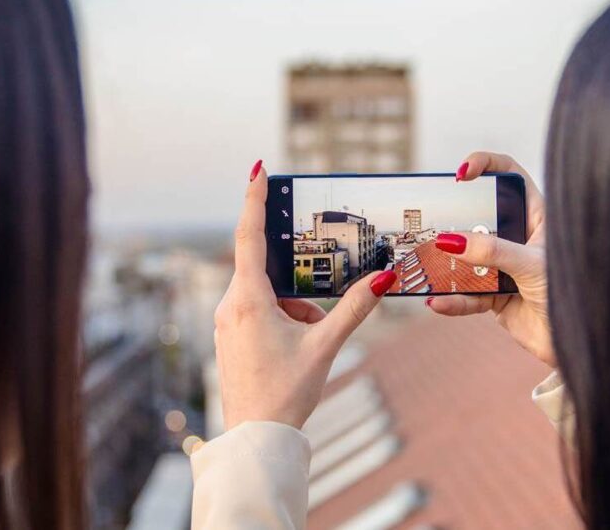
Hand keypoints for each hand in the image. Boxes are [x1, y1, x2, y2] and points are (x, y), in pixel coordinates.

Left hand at [213, 161, 396, 429]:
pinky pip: (257, 312)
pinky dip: (283, 319)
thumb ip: (354, 309)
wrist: (255, 439)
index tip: (258, 169)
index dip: (254, 199)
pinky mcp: (229, 337)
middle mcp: (229, 305)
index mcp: (248, 300)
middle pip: (266, 271)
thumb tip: (383, 280)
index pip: (249, 236)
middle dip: (299, 283)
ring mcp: (226, 322)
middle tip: (317, 303)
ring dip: (294, 307)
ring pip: (265, 294)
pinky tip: (299, 347)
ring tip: (313, 338)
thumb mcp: (325, 347)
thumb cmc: (284, 394)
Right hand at [427, 152, 552, 365]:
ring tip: (425, 267)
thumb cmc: (572, 293)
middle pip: (478, 215)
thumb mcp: (531, 265)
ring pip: (466, 257)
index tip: (461, 173)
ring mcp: (504, 265)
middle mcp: (518, 236)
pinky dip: (452, 300)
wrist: (578, 343)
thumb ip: (492, 251)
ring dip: (445, 264)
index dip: (485, 165)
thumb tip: (450, 240)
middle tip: (431, 220)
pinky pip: (466, 293)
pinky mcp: (493, 295)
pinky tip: (438, 303)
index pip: (509, 175)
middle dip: (453, 217)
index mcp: (537, 216)